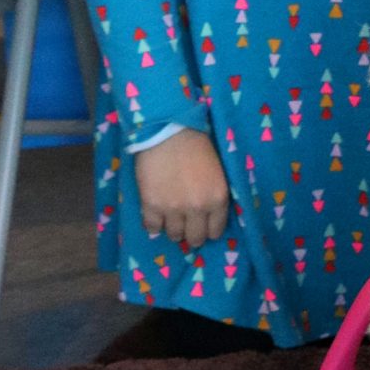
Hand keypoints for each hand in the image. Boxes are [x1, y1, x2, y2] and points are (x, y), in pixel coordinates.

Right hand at [134, 129, 228, 248]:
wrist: (169, 131)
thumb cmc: (197, 145)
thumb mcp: (217, 173)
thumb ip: (213, 196)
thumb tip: (206, 215)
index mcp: (217, 198)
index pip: (215, 231)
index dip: (208, 229)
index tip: (203, 225)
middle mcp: (198, 208)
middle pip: (195, 238)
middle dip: (191, 233)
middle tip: (186, 225)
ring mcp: (173, 209)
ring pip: (174, 236)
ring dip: (172, 228)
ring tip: (170, 216)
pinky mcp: (151, 206)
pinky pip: (152, 228)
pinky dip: (153, 224)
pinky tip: (155, 213)